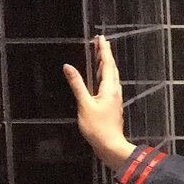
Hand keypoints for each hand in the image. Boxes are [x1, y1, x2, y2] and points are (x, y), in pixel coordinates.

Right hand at [63, 36, 134, 169]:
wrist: (111, 145)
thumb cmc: (98, 127)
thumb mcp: (84, 104)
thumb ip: (77, 84)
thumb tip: (68, 67)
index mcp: (109, 88)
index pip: (107, 64)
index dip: (103, 50)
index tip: (101, 38)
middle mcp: (115, 91)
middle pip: (111, 68)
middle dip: (105, 54)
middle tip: (101, 41)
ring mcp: (114, 98)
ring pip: (111, 76)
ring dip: (105, 64)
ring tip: (100, 54)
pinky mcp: (112, 105)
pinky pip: (109, 84)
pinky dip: (104, 75)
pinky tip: (101, 77)